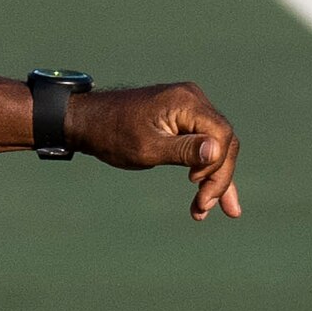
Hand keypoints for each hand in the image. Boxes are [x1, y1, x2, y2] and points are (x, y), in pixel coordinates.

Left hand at [77, 80, 244, 219]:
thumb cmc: (112, 134)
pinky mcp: (183, 120)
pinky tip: (210, 196)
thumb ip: (183, 150)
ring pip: (215, 147)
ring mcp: (190, 109)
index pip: (222, 135)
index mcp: (186, 102)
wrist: (88, 121)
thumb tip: (216, 152)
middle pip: (223, 142)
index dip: (216, 165)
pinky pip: (202, 144)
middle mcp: (193, 100)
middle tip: (203, 207)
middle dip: (217, 177)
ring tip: (204, 210)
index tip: (195, 185)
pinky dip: (205, 169)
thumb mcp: (146, 148)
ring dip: (213, 179)